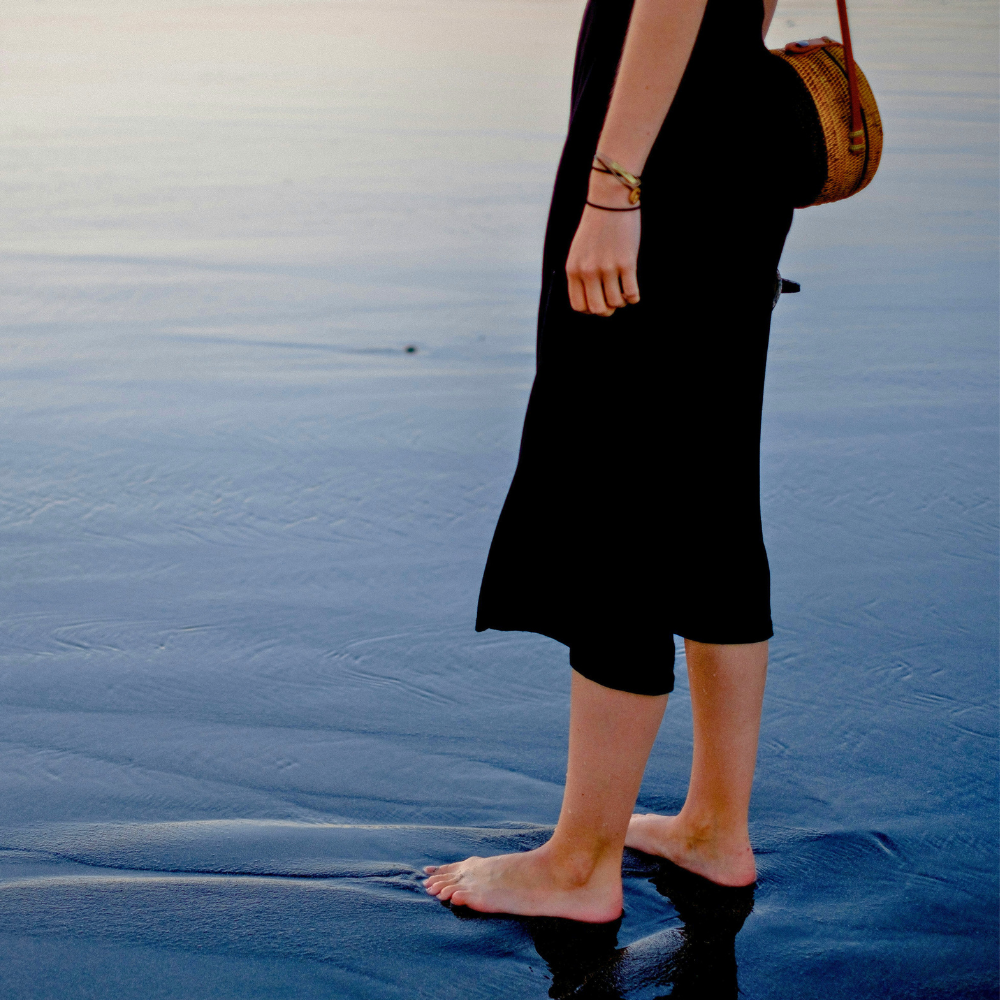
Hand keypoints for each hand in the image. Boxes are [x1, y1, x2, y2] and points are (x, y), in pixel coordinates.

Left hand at [565, 171, 640, 316]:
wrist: (610, 201)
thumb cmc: (596, 227)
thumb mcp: (579, 251)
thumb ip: (581, 273)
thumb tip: (593, 300)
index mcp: (574, 270)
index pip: (579, 306)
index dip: (591, 309)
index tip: (599, 300)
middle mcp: (588, 271)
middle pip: (598, 309)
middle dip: (607, 310)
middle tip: (613, 300)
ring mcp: (607, 268)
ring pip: (616, 303)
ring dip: (622, 301)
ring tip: (624, 290)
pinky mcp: (626, 262)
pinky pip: (631, 293)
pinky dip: (634, 297)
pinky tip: (634, 290)